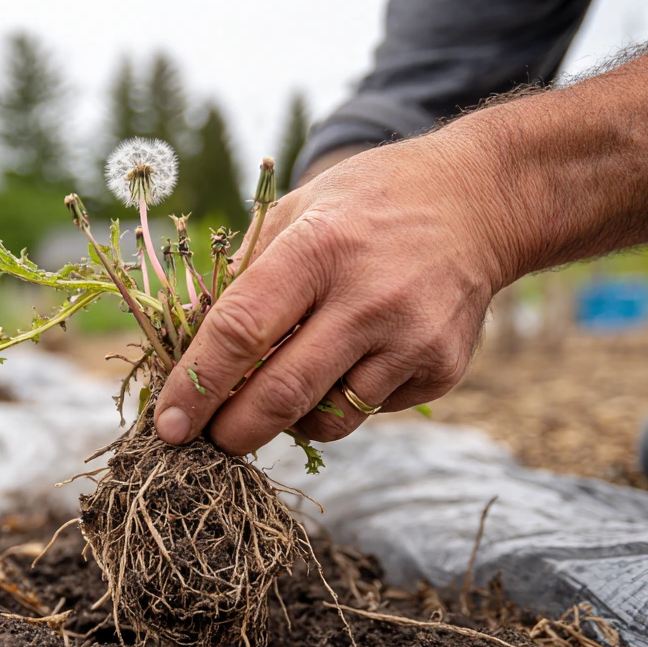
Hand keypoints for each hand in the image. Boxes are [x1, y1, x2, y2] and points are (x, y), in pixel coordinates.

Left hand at [152, 130, 513, 454]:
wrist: (479, 202)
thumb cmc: (367, 206)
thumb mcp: (298, 210)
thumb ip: (243, 274)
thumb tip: (188, 351)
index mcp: (319, 248)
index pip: (240, 332)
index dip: (195, 386)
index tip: (167, 424)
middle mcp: (368, 298)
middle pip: (280, 394)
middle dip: (231, 433)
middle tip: (207, 443)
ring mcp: (411, 339)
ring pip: (327, 419)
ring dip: (288, 420)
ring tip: (283, 388)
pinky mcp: (441, 368)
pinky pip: (369, 411)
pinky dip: (342, 401)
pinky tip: (352, 359)